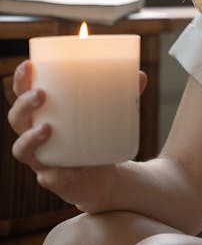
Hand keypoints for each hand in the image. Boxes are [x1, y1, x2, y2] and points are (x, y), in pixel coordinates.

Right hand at [8, 60, 147, 210]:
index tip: (29, 64)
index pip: (22, 93)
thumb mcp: (111, 114)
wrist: (104, 178)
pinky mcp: (53, 180)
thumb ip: (125, 95)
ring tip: (47, 129)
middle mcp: (34, 136)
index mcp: (44, 113)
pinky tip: (74, 168)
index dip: (21, 80)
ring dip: (30, 139)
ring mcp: (41, 160)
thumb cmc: (99, 136)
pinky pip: (49, 178)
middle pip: (17, 119)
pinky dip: (60, 172)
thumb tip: (140, 75)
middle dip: (24, 105)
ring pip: (22, 150)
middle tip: (41, 94)